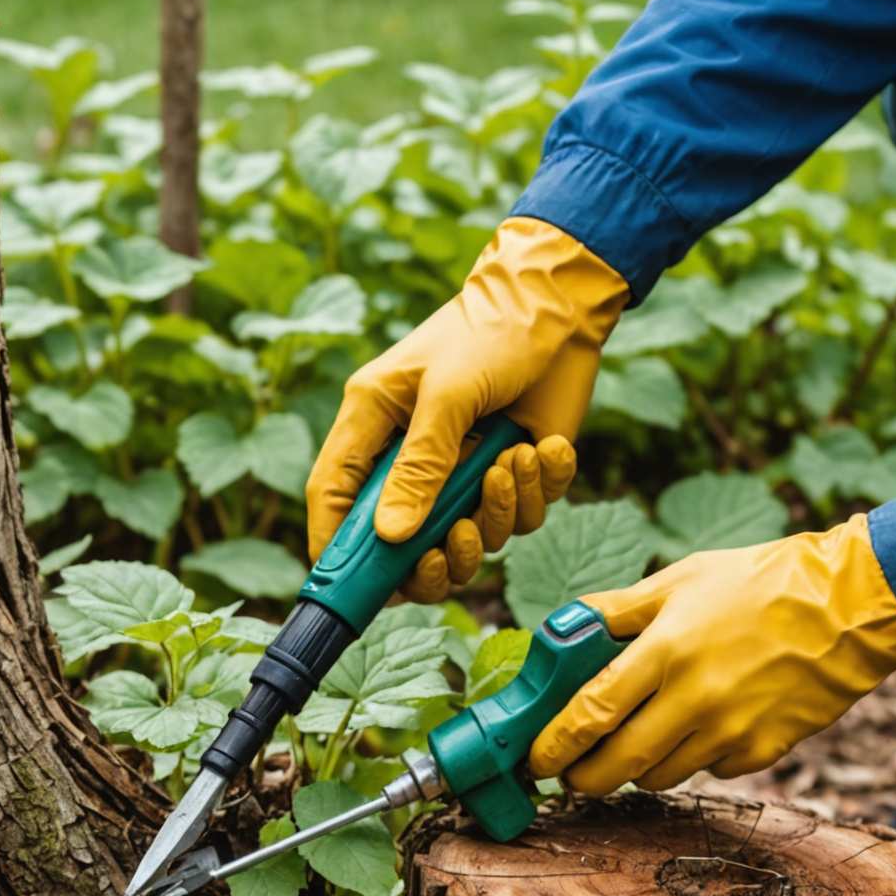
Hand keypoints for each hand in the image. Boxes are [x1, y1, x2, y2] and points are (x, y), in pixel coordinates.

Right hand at [305, 216, 627, 601]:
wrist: (562, 307)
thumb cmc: (491, 332)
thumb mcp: (447, 395)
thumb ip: (420, 467)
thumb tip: (393, 537)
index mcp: (373, 426)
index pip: (333, 499)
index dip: (335, 548)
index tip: (351, 587)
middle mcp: (412, 458)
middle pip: (401, 546)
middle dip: (431, 560)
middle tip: (455, 544)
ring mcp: (464, 473)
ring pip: (467, 541)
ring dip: (495, 516)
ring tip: (511, 464)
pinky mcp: (512, 476)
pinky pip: (520, 520)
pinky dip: (536, 492)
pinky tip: (543, 449)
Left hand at [529, 515, 895, 793]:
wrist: (852, 605)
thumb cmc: (761, 582)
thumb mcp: (681, 578)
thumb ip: (617, 610)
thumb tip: (565, 628)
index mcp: (666, 650)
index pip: (590, 713)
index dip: (553, 746)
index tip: (534, 759)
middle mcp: (695, 698)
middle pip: (617, 765)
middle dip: (583, 777)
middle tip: (571, 772)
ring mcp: (732, 731)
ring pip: (660, 776)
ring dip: (637, 767)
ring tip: (634, 741)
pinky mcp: (764, 751)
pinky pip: (709, 771)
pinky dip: (694, 758)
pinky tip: (699, 727)